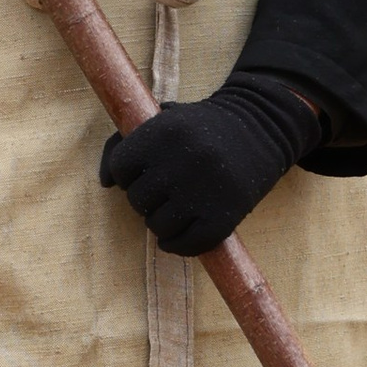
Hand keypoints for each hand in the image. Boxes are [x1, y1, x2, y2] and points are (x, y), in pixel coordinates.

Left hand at [98, 73, 324, 256]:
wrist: (261, 128)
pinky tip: (185, 230)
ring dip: (163, 222)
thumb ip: (122, 144)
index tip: (147, 169)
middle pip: (137, 200)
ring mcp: (204, 192)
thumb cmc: (200, 128)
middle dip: (147, 198)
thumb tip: (105, 183)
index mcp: (163, 132)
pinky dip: (179, 244)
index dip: (129, 173)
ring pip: (157, 227)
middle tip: (166, 190)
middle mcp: (182, 161)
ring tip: (179, 207)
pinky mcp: (224, 217)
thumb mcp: (162, 120)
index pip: (120, 169)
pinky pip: (186, 246)